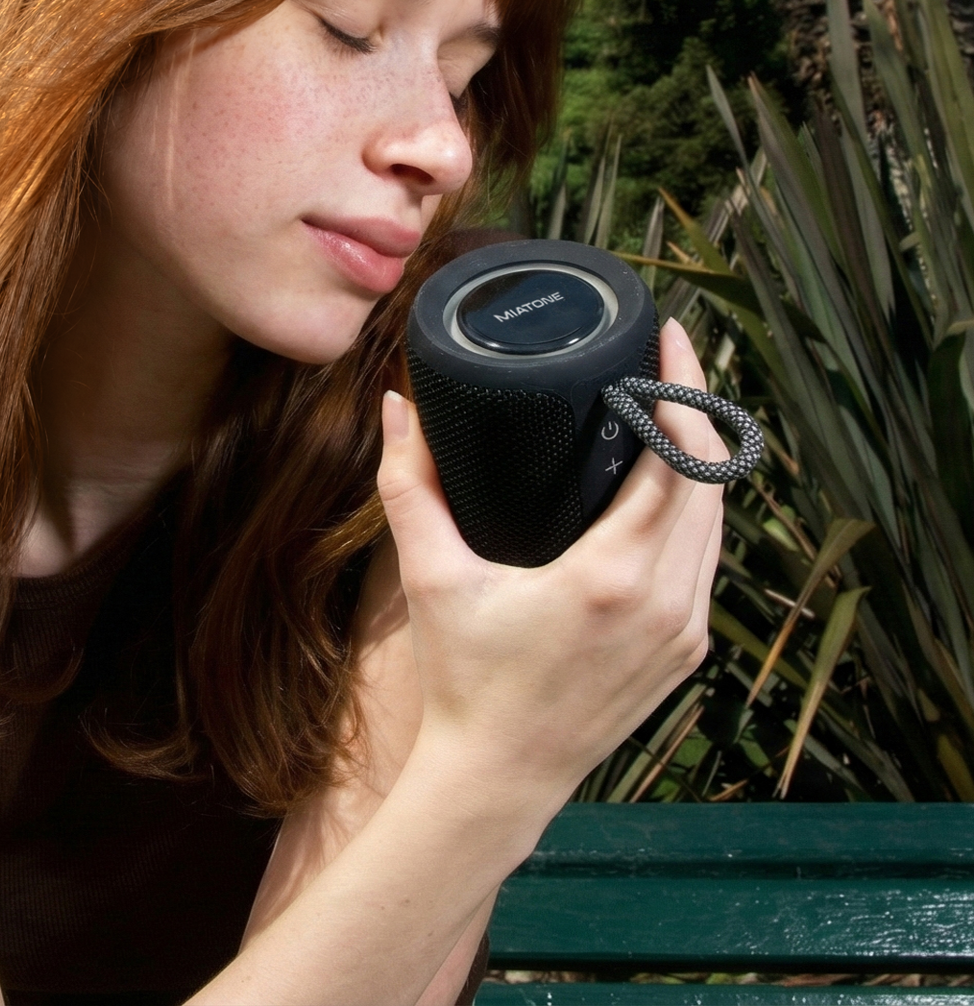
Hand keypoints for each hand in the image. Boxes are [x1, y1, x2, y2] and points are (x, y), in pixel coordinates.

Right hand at [377, 317, 724, 808]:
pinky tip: (672, 481)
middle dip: (699, 405)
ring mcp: (684, 631)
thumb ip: (409, 486)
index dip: (682, 387)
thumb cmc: (464, 678)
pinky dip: (698, 508)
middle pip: (714, 478)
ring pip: (719, 520)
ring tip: (671, 402)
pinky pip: (708, 559)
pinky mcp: (686, 650)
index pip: (678, 458)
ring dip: (704, 456)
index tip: (668, 336)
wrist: (499, 777)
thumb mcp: (431, 575)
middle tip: (668, 352)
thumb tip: (395, 407)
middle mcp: (665, 603)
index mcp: (611, 578)